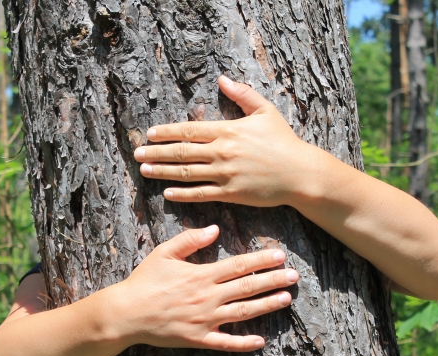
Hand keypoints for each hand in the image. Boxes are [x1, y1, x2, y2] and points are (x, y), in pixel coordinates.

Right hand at [107, 225, 297, 351]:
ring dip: (267, 305)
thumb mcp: (163, 253)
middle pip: (247, 288)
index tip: (279, 256)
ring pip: (243, 313)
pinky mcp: (198, 339)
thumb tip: (214, 229)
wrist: (126, 314)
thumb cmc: (144, 281)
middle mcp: (207, 297)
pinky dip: (244, 343)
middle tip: (295, 276)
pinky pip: (225, 343)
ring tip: (286, 299)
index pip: (238, 265)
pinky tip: (261, 341)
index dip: (261, 260)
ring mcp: (205, 320)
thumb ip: (189, 240)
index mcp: (201, 275)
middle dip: (273, 281)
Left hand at [134, 75, 318, 207]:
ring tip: (145, 171)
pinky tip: (167, 193)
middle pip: (181, 152)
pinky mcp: (231, 193)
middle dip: (156, 152)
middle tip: (137, 154)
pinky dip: (182, 194)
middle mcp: (222, 152)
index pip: (189, 130)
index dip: (166, 132)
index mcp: (227, 130)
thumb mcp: (265, 111)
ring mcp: (225, 174)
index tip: (149, 134)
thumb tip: (222, 80)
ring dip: (162, 172)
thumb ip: (242, 94)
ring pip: (186, 173)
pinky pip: (201, 194)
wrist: (300, 173)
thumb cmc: (283, 141)